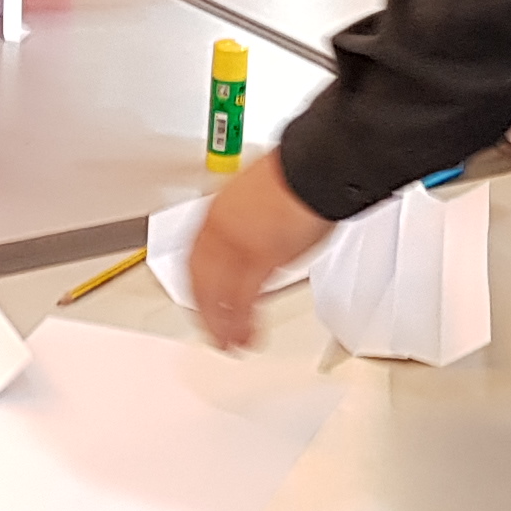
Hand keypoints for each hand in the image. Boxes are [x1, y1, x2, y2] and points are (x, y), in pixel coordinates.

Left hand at [190, 158, 337, 350]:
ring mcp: (237, 243)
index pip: (195, 255)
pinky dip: (241, 323)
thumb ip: (249, 229)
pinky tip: (245, 335)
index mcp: (217, 211)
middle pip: (199, 278)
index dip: (195, 283)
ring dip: (220, 324)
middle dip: (203, 310)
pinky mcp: (259, 258)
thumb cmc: (299, 178)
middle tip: (210, 330)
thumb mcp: (260, 202)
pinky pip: (242, 300)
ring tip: (229, 343)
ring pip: (216, 294)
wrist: (315, 167)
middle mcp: (220, 227)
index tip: (199, 299)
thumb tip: (250, 248)